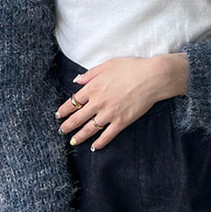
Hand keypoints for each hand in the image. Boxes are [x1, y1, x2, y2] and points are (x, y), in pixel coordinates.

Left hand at [55, 53, 187, 150]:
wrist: (151, 78)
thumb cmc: (131, 67)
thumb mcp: (108, 65)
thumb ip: (91, 74)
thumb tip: (77, 81)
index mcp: (93, 87)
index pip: (73, 102)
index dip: (64, 109)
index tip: (58, 114)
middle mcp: (98, 103)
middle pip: (77, 118)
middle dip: (67, 126)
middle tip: (61, 130)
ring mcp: (109, 114)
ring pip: (89, 129)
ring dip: (79, 137)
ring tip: (73, 141)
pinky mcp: (121, 122)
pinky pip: (107, 135)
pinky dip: (100, 143)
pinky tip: (94, 147)